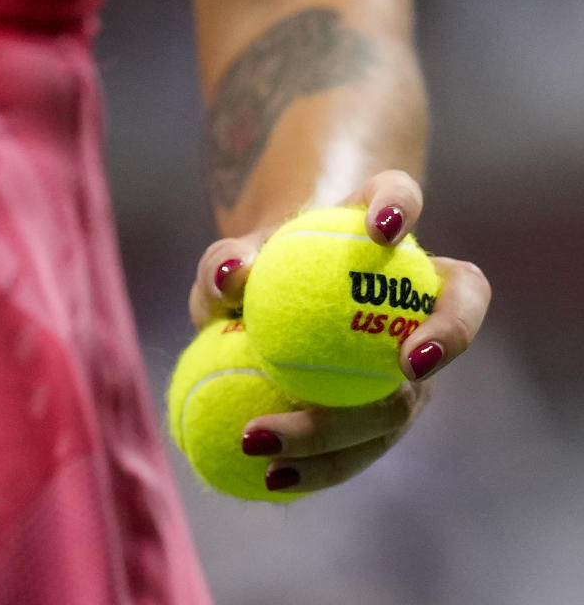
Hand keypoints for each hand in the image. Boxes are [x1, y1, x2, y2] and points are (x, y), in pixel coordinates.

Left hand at [187, 170, 491, 492]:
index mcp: (377, 236)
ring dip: (350, 430)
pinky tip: (273, 479)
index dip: (404, 206)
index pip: (400, 198)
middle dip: (448, 337)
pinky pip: (363, 446)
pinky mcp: (389, 416)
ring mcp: (413, 365)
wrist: (267, 314)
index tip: (384, 230)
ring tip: (275, 448)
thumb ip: (223, 264)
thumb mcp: (227, 268)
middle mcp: (415, 297)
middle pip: (453, 310)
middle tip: (405, 368)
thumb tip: (232, 277)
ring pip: (404, 403)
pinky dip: (321, 466)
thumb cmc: (253, 279)